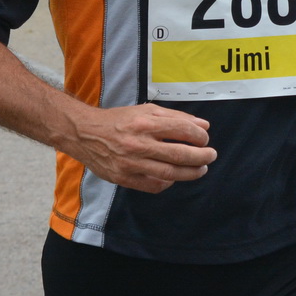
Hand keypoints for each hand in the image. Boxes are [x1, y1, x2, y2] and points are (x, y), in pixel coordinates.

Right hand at [69, 103, 216, 192]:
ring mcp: (131, 163)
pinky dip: (168, 183)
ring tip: (200, 169)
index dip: (199, 136)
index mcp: (144, 122)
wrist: (85, 134)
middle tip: (211, 156)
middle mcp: (138, 143)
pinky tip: (174, 177)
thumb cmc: (118, 120)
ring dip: (191, 173)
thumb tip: (203, 126)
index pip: (182, 130)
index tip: (205, 139)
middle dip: (201, 157)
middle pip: (179, 155)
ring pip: (170, 173)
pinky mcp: (124, 178)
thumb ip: (176, 117)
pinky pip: (154, 185)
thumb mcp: (145, 110)